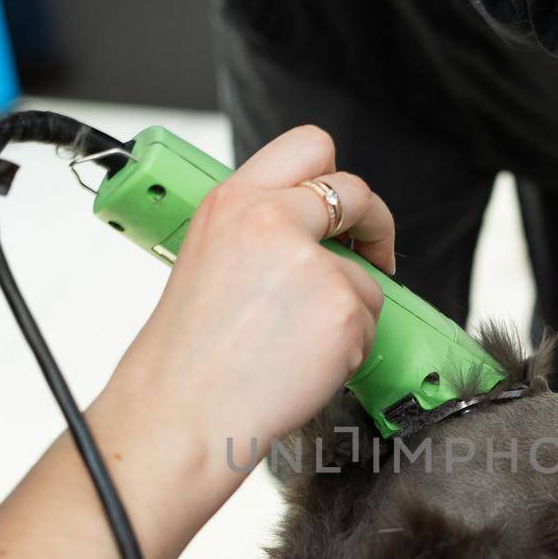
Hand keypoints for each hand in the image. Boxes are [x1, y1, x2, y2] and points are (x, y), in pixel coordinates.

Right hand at [120, 125, 389, 453]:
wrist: (183, 412)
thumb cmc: (189, 354)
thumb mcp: (209, 258)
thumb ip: (260, 231)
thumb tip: (316, 232)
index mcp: (233, 201)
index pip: (308, 146)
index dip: (335, 176)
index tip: (341, 206)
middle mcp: (272, 220)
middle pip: (356, 192)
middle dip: (374, 223)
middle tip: (371, 254)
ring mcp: (312, 264)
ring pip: (366, 276)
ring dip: (349, 309)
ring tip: (295, 343)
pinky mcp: (342, 308)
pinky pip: (370, 321)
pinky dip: (350, 347)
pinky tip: (304, 363)